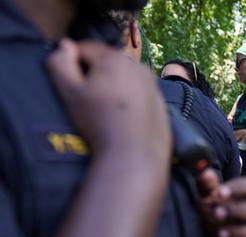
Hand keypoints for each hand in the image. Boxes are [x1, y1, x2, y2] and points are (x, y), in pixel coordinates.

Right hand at [47, 39, 169, 164]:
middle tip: (88, 101)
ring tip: (105, 111)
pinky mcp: (160, 103)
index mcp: (115, 58)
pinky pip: (138, 93)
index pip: (84, 48)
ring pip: (123, 77)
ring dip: (111, 86)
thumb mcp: (70, 92)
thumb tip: (65, 45)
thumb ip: (59, 63)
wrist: (134, 157)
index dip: (71, 64)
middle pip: (106, 62)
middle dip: (93, 74)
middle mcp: (139, 66)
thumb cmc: (99, 123)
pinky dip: (127, 100)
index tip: (71, 87)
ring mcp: (153, 85)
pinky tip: (121, 118)